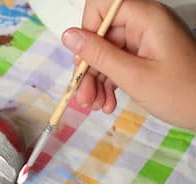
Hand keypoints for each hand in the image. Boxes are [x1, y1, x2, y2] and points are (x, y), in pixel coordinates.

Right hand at [61, 0, 195, 129]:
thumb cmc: (183, 94)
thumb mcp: (134, 77)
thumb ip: (99, 55)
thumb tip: (69, 36)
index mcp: (146, 18)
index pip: (101, 7)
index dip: (87, 31)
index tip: (83, 61)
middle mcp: (145, 24)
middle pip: (100, 36)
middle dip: (89, 67)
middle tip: (84, 97)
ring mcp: (146, 41)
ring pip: (106, 54)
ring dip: (96, 81)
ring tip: (96, 106)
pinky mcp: (146, 57)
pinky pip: (118, 64)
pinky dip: (109, 84)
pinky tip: (107, 103)